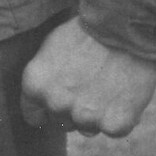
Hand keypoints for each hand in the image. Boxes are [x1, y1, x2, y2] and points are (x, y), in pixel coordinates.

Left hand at [20, 17, 155, 137]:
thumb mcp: (50, 48)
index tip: (61, 100)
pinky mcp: (114, 124)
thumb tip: (45, 100)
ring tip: (107, 84)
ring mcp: (85, 117)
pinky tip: (123, 93)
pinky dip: (120, 116)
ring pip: (88, 128)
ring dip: (96, 115)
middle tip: (89, 83)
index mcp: (35, 85)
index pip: (33, 116)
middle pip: (62, 122)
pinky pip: (114, 129)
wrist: (121, 26)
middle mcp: (56, 104)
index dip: (47, 110)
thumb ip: (45, 78)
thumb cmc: (85, 32)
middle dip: (73, 109)